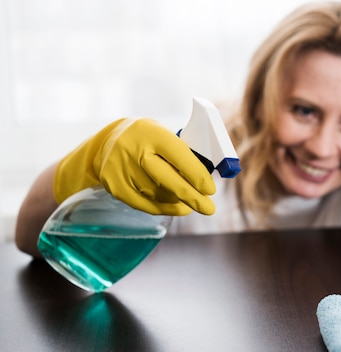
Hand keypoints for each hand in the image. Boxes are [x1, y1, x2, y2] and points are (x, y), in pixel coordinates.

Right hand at [54, 118, 215, 215]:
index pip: (179, 155)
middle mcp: (133, 149)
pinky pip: (145, 204)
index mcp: (151, 132)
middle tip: (208, 208)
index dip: (197, 175)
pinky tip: (179, 207)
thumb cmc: (147, 140)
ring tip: (192, 203)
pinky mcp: (114, 186)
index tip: (210, 189)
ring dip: (179, 201)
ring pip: (158, 194)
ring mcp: (121, 169)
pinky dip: (165, 208)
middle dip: (191, 196)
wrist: (108, 142)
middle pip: (167, 180)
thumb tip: (206, 179)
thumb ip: (184, 154)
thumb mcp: (164, 135)